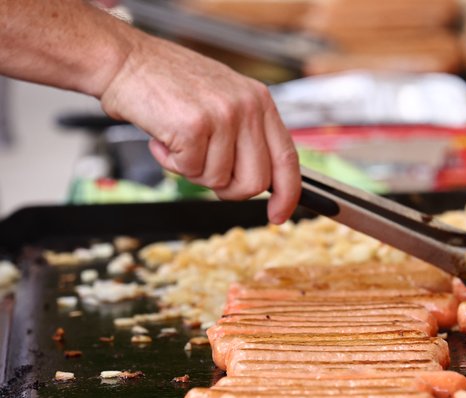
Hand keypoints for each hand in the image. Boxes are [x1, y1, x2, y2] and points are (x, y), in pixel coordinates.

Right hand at [99, 35, 300, 222]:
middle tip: (202, 169)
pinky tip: (163, 136)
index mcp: (260, 101)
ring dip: (191, 170)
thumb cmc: (169, 83)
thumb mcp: (224, 99)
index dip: (287, 193)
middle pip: (255, 181)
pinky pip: (188, 170)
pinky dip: (170, 162)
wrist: (124, 60)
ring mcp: (223, 116)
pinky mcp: (194, 126)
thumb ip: (246, 134)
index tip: (278, 215)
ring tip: (178, 140)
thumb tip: (262, 180)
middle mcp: (247, 107)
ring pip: (218, 180)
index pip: (287, 158)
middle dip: (227, 189)